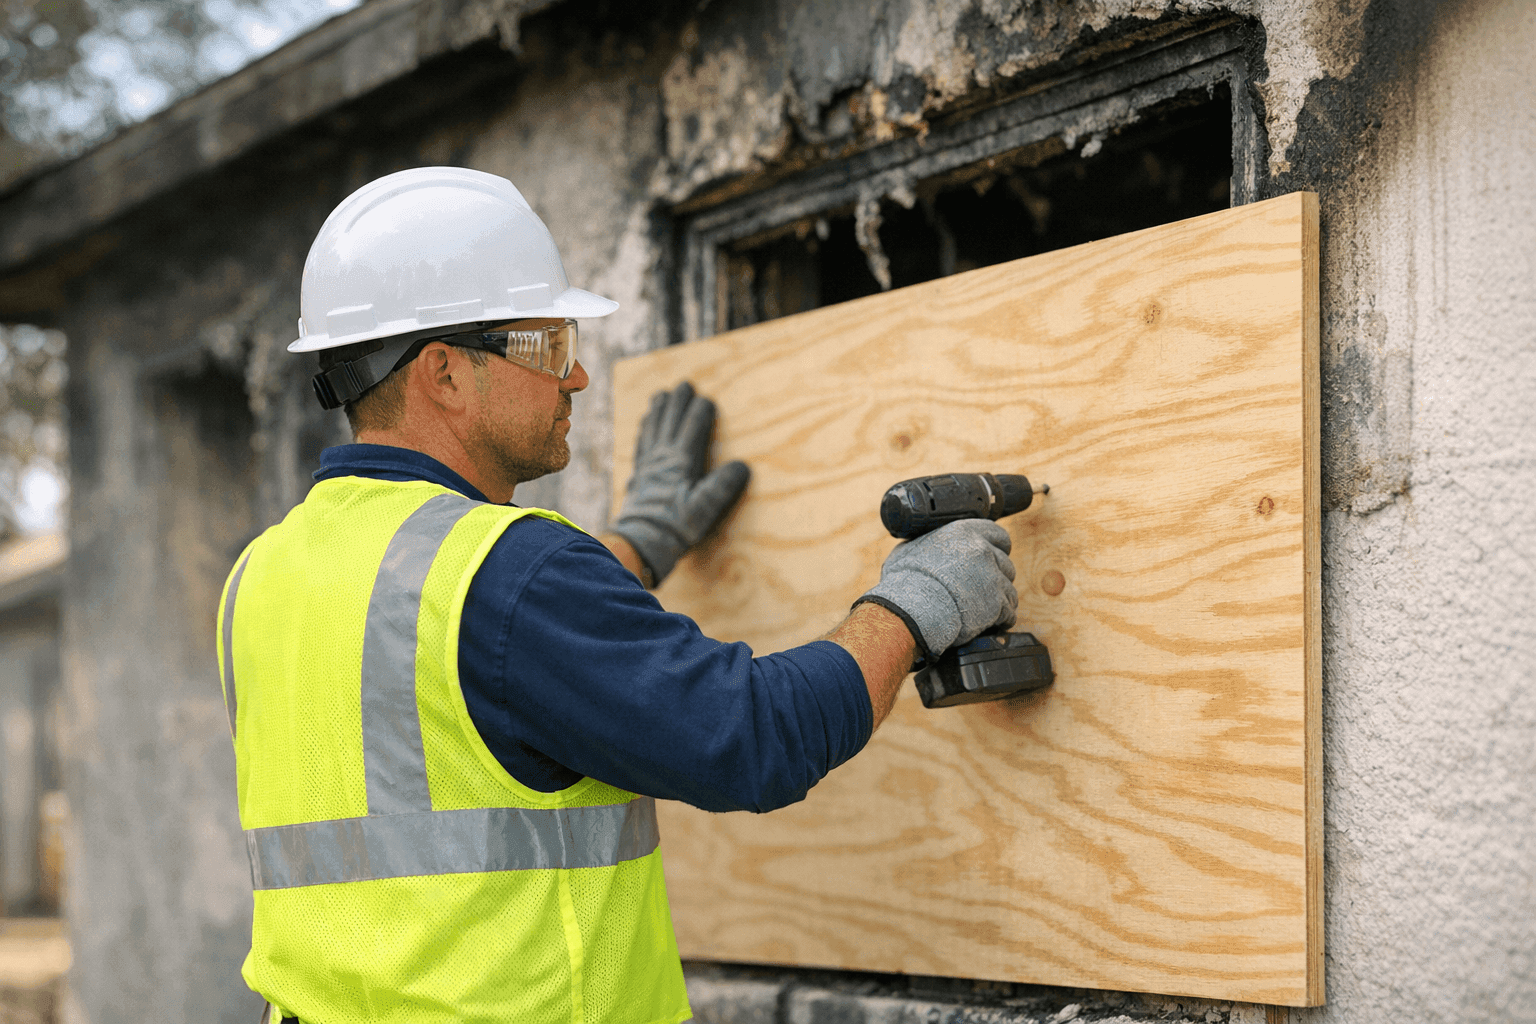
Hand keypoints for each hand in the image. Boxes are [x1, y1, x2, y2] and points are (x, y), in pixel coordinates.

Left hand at [611, 381, 749, 586]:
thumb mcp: (706, 508)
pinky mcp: (640, 475)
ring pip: (653, 428)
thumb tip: (743, 465)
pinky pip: (642, 444)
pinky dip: (645, 430)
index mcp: (681, 461)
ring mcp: (649, 465)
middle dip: (678, 401)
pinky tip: (645, 426)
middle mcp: (663, 457)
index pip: (693, 427)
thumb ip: (723, 485)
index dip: (701, 410)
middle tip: (684, 385)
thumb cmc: (676, 527)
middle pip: (671, 421)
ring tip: (661, 395)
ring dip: (659, 410)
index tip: (707, 399)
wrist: (642, 543)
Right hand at [853, 519, 1017, 662]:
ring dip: (1000, 600)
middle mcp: (982, 550)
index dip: (998, 547)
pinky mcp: (997, 603)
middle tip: (984, 588)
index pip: (998, 534)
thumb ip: (925, 545)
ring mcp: (992, 577)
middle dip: (997, 576)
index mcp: (964, 533)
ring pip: (1009, 589)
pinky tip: (992, 622)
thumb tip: (920, 548)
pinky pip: (1009, 612)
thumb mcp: (908, 551)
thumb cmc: (905, 582)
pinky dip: (1002, 618)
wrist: (912, 609)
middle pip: (1006, 563)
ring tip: (986, 610)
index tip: (995, 556)